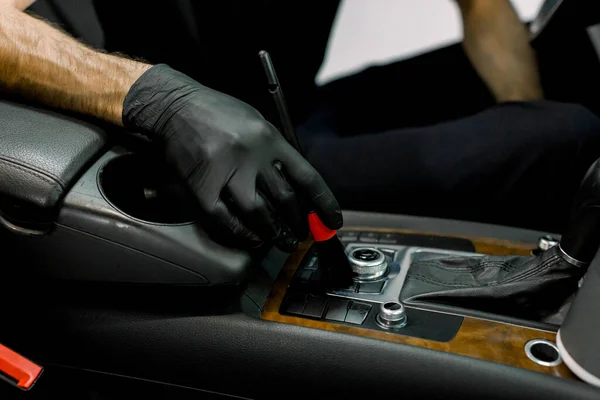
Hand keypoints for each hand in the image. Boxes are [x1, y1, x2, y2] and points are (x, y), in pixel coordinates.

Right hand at [122, 65, 341, 250]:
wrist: (174, 107)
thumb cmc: (218, 113)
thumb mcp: (256, 121)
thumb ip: (276, 150)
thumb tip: (297, 185)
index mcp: (269, 138)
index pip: (307, 177)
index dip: (324, 203)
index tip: (333, 222)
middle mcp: (252, 155)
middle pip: (285, 199)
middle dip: (297, 223)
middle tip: (300, 234)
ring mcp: (226, 172)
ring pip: (259, 214)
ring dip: (273, 233)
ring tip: (280, 240)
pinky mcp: (202, 188)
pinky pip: (226, 220)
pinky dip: (242, 234)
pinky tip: (252, 238)